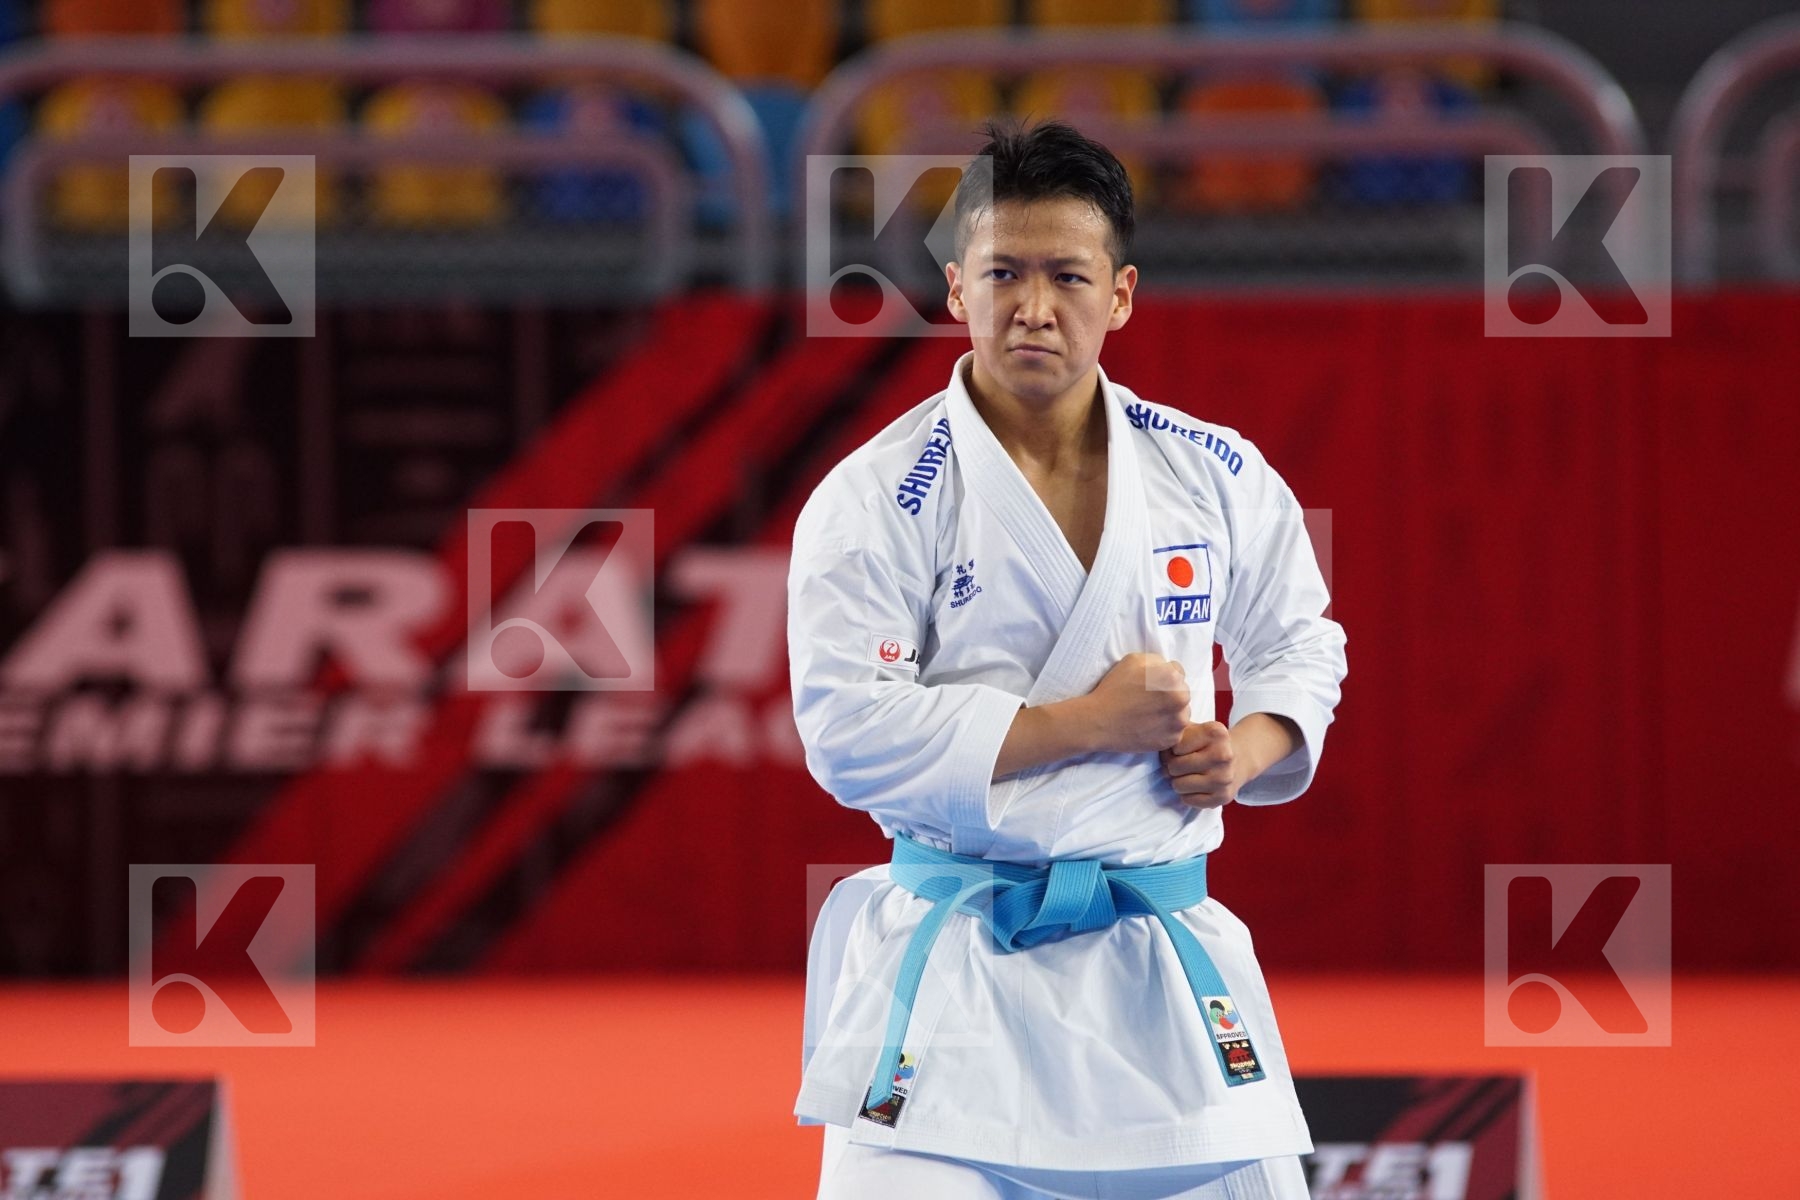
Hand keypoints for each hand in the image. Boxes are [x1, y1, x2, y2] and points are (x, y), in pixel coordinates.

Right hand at [1076, 652, 1190, 754]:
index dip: (1163, 677)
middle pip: (1182, 693)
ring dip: (1170, 712)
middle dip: (1170, 694)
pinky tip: (1148, 725)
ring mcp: (1178, 722)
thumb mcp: (1134, 659)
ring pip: (1181, 713)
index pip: (1178, 673)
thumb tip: (1168, 668)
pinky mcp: (1172, 740)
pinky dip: (1165, 728)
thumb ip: (1158, 661)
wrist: (1099, 721)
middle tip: (1148, 700)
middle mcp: (1181, 700)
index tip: (1149, 685)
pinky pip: (1175, 730)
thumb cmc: (1115, 688)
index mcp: (1173, 678)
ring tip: (1148, 713)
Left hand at [1159, 721, 1242, 808]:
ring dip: (1178, 782)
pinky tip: (1196, 786)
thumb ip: (1174, 734)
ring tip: (1187, 775)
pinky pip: (1188, 800)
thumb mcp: (1194, 729)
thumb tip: (1157, 750)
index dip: (1172, 749)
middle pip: (1174, 767)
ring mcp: (1224, 778)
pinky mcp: (1223, 797)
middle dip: (1172, 766)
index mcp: (1216, 733)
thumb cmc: (1207, 743)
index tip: (1179, 749)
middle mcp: (1224, 755)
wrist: (1239, 759)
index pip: (1175, 746)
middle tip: (1180, 765)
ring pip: (1178, 786)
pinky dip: (1187, 795)